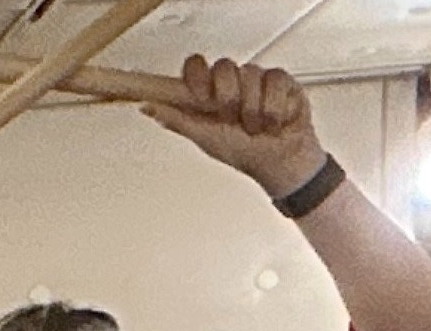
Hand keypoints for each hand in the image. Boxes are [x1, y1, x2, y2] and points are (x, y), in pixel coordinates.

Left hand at [143, 56, 324, 196]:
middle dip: (228, 97)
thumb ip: (177, 120)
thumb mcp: (203, 138)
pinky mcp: (283, 82)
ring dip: (252, 110)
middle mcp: (233, 82)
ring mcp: (257, 80)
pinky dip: (273, 108)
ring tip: (255, 126)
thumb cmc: (241, 151)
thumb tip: (147, 107)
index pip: (197, 65)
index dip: (196, 74)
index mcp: (211, 92)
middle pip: (224, 67)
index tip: (198, 94)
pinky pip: (275, 81)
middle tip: (233, 118)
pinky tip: (274, 120)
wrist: (278, 164)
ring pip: (251, 76)